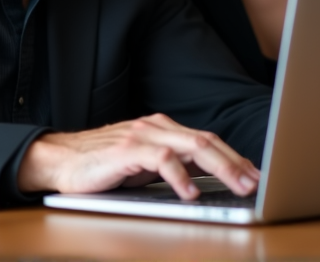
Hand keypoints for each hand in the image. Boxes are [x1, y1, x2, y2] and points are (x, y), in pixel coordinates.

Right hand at [17, 113, 259, 199]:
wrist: (61, 158)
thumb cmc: (102, 165)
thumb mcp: (143, 165)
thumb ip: (171, 166)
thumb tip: (207, 181)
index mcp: (162, 129)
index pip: (206, 140)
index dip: (233, 157)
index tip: (255, 174)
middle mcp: (156, 127)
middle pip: (205, 140)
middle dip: (235, 162)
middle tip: (257, 182)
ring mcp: (142, 135)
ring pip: (191, 145)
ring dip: (219, 166)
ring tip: (238, 185)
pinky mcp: (126, 150)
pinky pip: (161, 159)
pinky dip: (180, 175)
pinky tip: (191, 192)